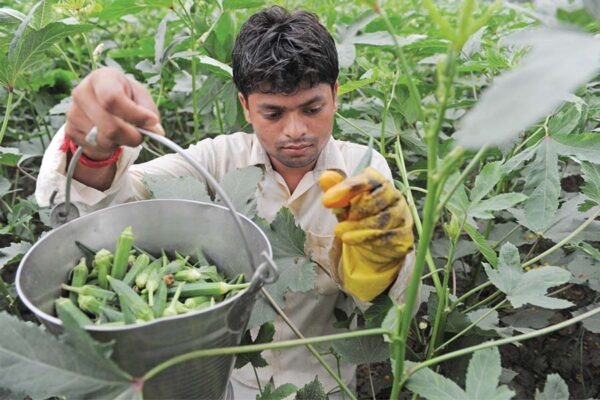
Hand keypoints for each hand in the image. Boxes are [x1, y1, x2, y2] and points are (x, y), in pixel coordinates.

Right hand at [65, 67, 162, 159]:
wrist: (101, 103)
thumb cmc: (125, 97)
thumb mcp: (140, 97)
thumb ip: (149, 111)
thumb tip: (156, 131)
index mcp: (101, 78)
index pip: (112, 99)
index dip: (135, 114)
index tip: (151, 121)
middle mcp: (82, 92)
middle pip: (110, 126)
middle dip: (132, 136)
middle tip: (141, 135)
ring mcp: (72, 112)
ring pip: (104, 140)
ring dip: (121, 141)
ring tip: (123, 131)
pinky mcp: (70, 130)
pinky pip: (95, 147)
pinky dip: (109, 146)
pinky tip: (110, 135)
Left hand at [320, 167, 413, 301]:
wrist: (375, 247)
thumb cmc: (359, 219)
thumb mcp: (344, 205)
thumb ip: (335, 190)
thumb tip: (325, 177)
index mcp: (380, 183)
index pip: (369, 179)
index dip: (348, 188)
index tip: (326, 200)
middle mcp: (395, 196)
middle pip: (376, 199)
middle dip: (354, 211)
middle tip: (338, 223)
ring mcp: (402, 216)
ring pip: (380, 219)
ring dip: (357, 227)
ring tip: (340, 232)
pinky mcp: (404, 235)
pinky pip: (387, 236)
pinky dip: (366, 239)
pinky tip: (352, 240)